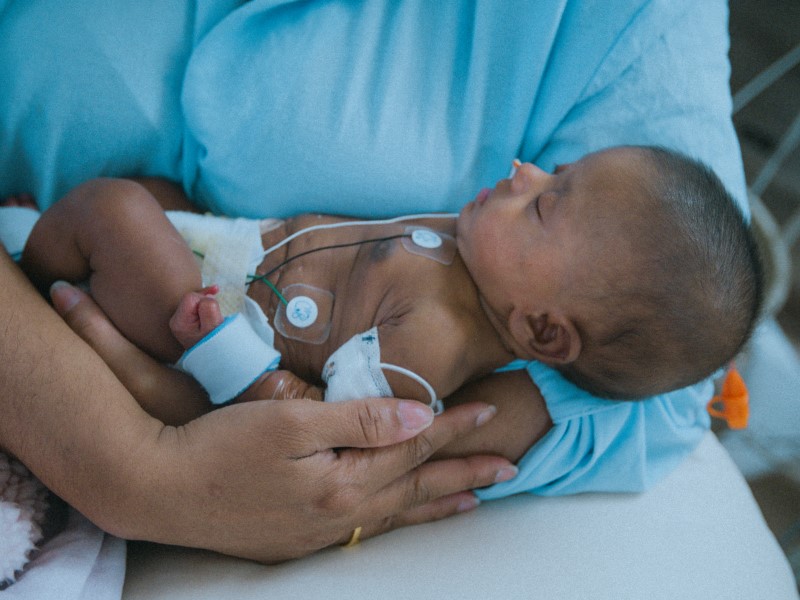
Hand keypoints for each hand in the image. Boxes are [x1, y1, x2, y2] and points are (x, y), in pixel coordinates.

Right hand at [52, 282, 516, 561]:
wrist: (159, 489)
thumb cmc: (220, 445)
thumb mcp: (290, 419)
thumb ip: (358, 418)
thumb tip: (419, 416)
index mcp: (343, 480)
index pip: (411, 446)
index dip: (452, 427)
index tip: (489, 409)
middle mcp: (341, 513)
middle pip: (415, 486)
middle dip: (465, 473)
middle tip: (509, 466)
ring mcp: (320, 532)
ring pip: (397, 514)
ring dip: (439, 502)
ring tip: (476, 498)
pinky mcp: (300, 539)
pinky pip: (368, 529)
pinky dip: (399, 519)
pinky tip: (404, 515)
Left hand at [169, 285, 222, 348]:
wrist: (217, 356)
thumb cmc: (216, 343)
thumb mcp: (214, 325)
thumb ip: (209, 307)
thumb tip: (207, 297)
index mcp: (179, 322)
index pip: (190, 298)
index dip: (204, 301)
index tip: (212, 314)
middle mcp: (176, 321)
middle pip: (191, 298)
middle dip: (205, 301)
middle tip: (215, 316)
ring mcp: (180, 320)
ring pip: (194, 300)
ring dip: (207, 303)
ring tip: (215, 313)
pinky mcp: (187, 319)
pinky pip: (195, 303)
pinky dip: (205, 300)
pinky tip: (214, 291)